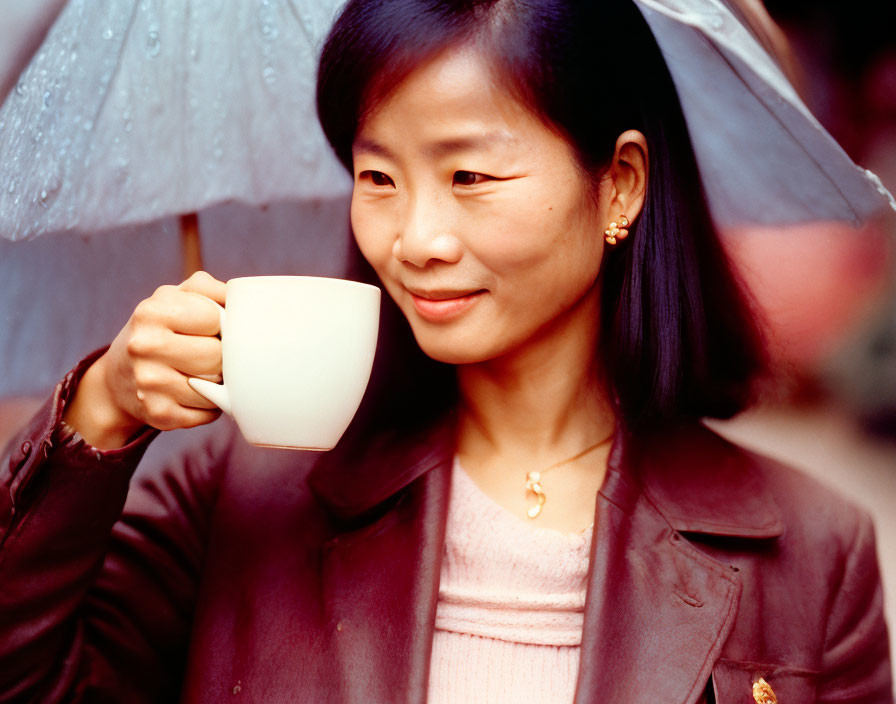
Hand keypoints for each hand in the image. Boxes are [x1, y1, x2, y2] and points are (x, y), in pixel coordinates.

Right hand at [63, 271, 225, 449]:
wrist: (118, 378)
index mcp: (152, 311)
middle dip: (220, 356)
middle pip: (217, 355)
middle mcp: (144, 346)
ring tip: (200, 373)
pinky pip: (209, 412)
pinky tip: (193, 394)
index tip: (207, 328)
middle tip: (205, 354)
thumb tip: (244, 299)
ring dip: (218, 383)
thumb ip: (209, 290)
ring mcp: (149, 383)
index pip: (215, 318)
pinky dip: (209, 406)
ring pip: (216, 387)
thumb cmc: (160, 331)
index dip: (219, 324)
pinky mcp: (159, 413)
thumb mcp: (175, 298)